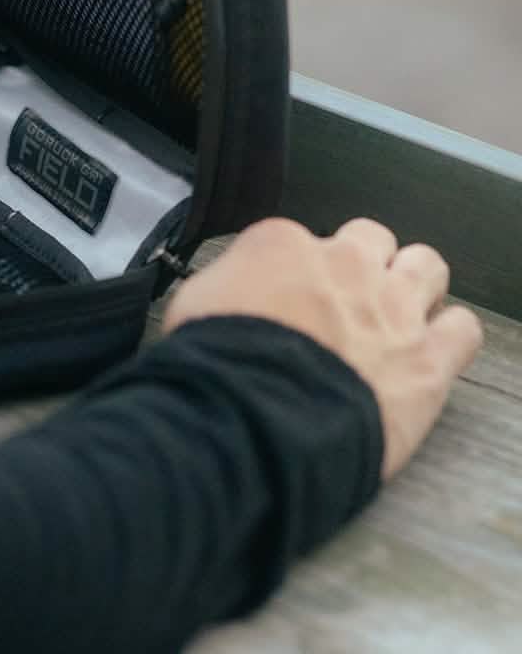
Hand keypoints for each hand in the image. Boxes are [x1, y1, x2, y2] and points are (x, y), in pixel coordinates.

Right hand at [163, 217, 482, 479]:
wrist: (256, 415)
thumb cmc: (215, 363)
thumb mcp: (191, 305)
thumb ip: (221, 287)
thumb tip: (225, 296)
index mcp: (281, 245)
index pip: (295, 240)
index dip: (289, 272)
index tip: (282, 299)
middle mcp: (343, 263)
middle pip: (369, 239)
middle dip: (360, 263)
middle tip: (343, 300)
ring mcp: (392, 306)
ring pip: (426, 265)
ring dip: (412, 285)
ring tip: (393, 316)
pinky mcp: (428, 357)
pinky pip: (463, 329)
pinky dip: (451, 335)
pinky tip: (431, 351)